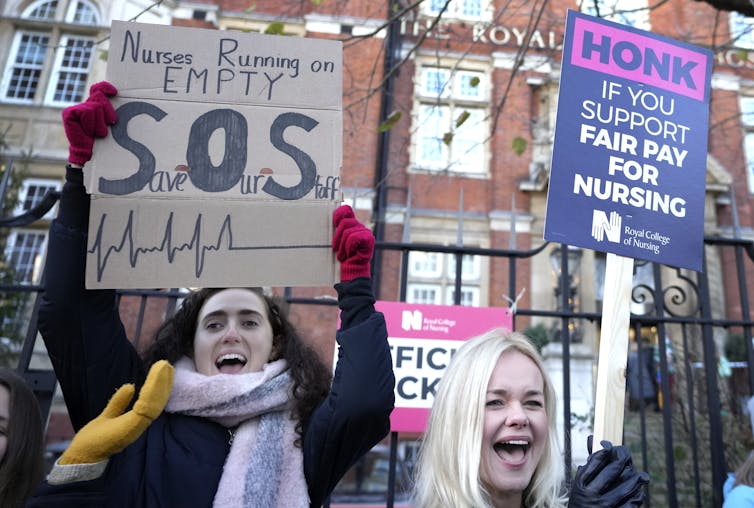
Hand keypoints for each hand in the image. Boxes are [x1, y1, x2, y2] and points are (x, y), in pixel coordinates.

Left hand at [59, 360, 173, 464]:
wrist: (81, 456)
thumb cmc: (93, 440)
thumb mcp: (107, 415)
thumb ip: (118, 403)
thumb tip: (130, 386)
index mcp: (135, 421)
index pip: (152, 402)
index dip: (158, 386)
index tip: (162, 370)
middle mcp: (138, 424)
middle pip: (157, 401)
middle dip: (163, 382)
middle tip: (165, 364)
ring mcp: (136, 426)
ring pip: (154, 403)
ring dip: (159, 384)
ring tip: (162, 367)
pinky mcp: (130, 427)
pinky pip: (145, 408)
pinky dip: (151, 393)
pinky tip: (153, 380)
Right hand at [62, 81, 117, 165]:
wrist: (88, 152)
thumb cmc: (101, 140)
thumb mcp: (109, 124)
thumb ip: (110, 112)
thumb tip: (118, 101)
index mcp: (94, 105)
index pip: (98, 89)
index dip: (105, 87)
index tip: (114, 92)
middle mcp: (84, 104)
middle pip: (100, 97)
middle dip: (108, 111)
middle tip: (109, 124)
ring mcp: (75, 108)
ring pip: (95, 107)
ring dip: (99, 123)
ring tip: (96, 132)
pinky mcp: (69, 113)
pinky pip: (86, 112)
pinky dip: (90, 124)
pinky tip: (87, 131)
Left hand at [332, 204, 374, 280]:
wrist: (350, 271)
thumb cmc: (341, 257)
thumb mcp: (334, 242)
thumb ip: (333, 231)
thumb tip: (323, 222)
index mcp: (351, 224)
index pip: (346, 210)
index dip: (339, 213)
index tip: (333, 224)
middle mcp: (359, 226)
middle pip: (344, 222)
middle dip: (337, 237)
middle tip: (336, 249)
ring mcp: (365, 232)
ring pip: (348, 232)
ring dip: (342, 246)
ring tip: (343, 254)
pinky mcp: (369, 240)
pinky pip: (354, 238)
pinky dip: (349, 248)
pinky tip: (350, 254)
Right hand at [568, 437, 648, 506]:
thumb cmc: (582, 502)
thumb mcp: (580, 484)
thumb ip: (589, 464)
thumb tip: (591, 437)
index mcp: (581, 484)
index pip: (596, 460)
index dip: (606, 450)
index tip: (610, 446)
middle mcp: (591, 495)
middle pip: (613, 470)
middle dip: (623, 459)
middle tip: (626, 456)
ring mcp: (604, 507)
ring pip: (626, 487)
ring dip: (636, 479)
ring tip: (642, 476)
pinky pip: (631, 504)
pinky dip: (637, 497)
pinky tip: (638, 492)